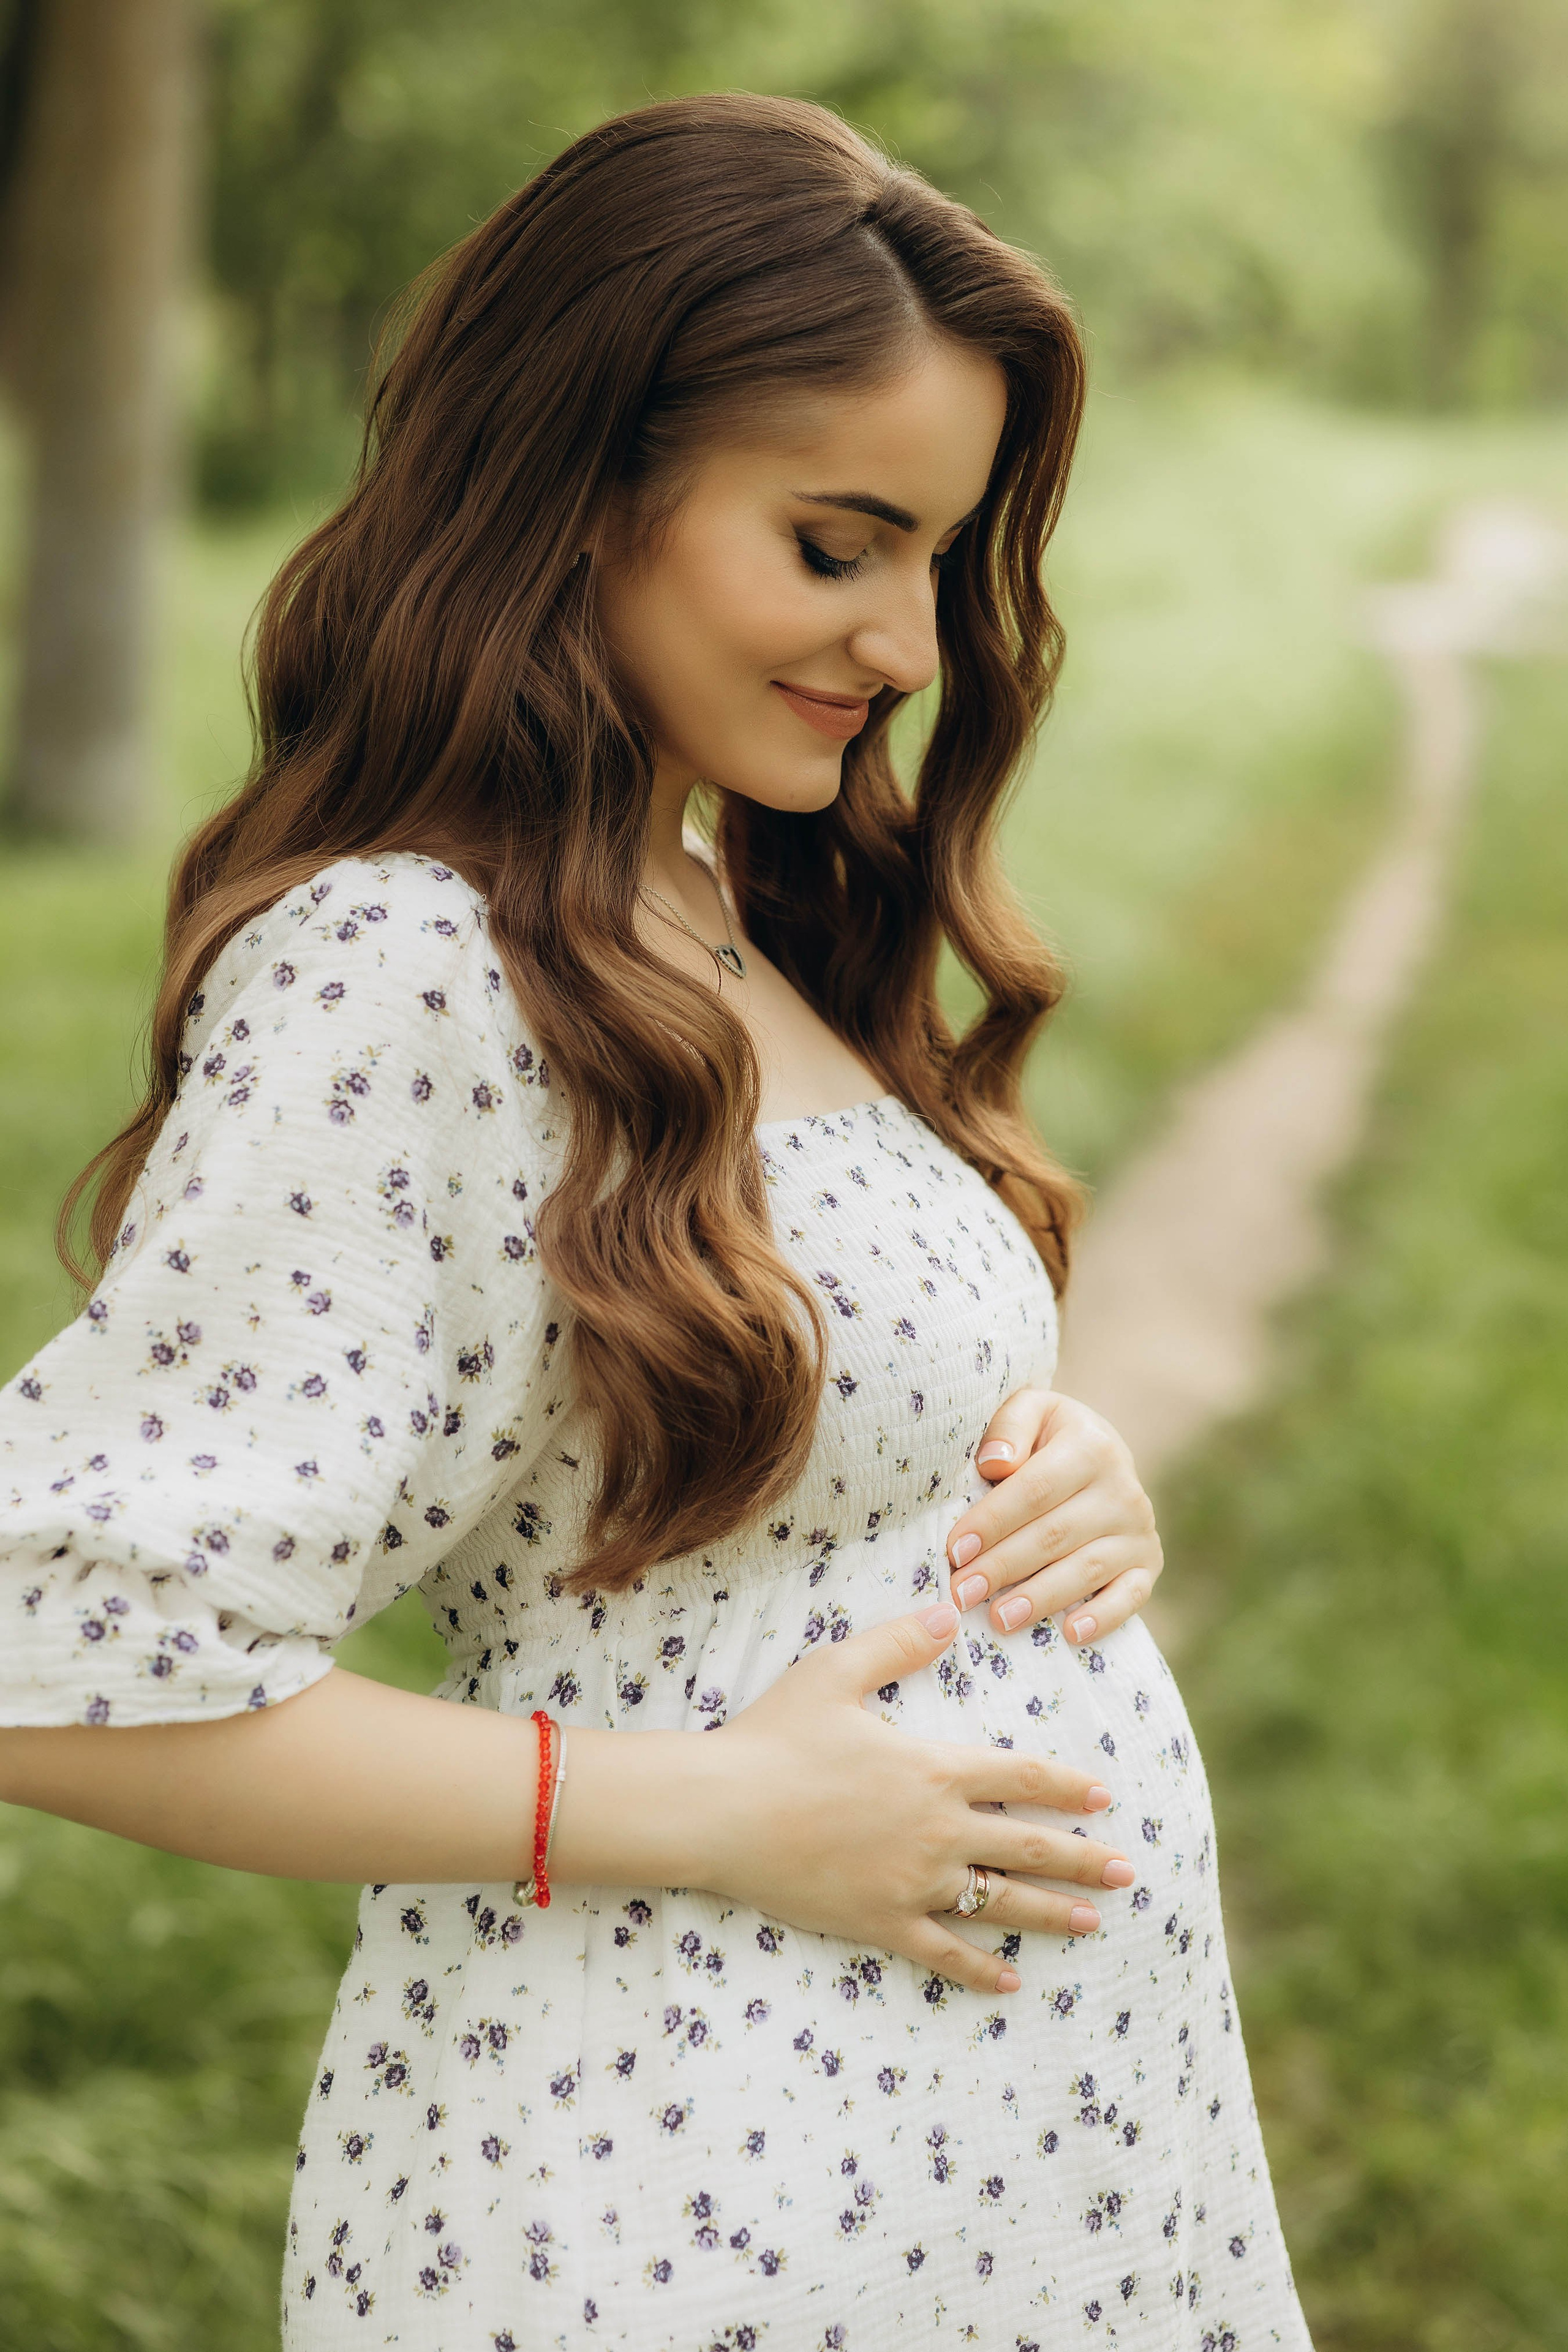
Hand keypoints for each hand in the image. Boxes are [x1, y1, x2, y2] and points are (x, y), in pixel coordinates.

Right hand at [699, 1601, 1134, 1995]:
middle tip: (1126, 1871)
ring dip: (1052, 1914)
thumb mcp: (836, 1671)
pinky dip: (980, 1969)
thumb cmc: (775, 1735)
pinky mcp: (879, 1922)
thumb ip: (898, 1643)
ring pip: (999, 1904)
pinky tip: (1010, 1982)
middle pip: (1028, 1849)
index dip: (1067, 1787)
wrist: (720, 1811)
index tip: (1104, 1796)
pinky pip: (943, 1952)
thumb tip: (949, 1615)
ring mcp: (912, 1884)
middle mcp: (936, 1832)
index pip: (1021, 1778)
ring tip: (1094, 1922)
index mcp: (934, 1770)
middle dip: (1083, 1860)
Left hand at [945, 1388, 1161, 1645]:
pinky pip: (1131, 1596)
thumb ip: (1009, 1427)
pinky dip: (1103, 1617)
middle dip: (1003, 1567)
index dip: (993, 1522)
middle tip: (962, 1593)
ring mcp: (1139, 1530)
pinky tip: (1070, 1633)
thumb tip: (996, 1463)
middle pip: (1054, 1535)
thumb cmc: (1046, 1437)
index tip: (956, 1550)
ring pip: (1085, 1569)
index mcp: (1091, 1446)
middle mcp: (1123, 1489)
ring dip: (1040, 1598)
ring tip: (998, 1618)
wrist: (1099, 1453)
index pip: (1034, 1490)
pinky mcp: (1149, 1563)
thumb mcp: (1029, 1411)